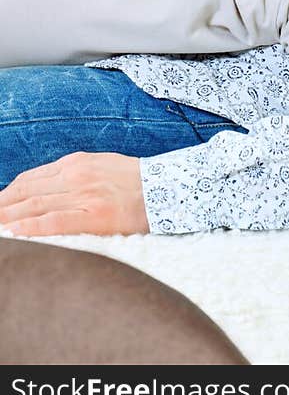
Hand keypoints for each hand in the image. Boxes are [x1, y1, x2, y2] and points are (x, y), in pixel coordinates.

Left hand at [0, 153, 148, 236]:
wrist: (166, 188)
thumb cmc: (134, 181)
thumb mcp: (100, 165)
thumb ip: (73, 173)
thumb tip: (43, 186)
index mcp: (77, 162)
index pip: (31, 178)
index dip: (8, 193)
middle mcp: (76, 175)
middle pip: (27, 192)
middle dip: (2, 206)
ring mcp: (84, 194)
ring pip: (35, 205)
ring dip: (8, 217)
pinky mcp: (94, 215)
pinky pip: (55, 221)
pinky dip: (31, 227)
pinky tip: (14, 232)